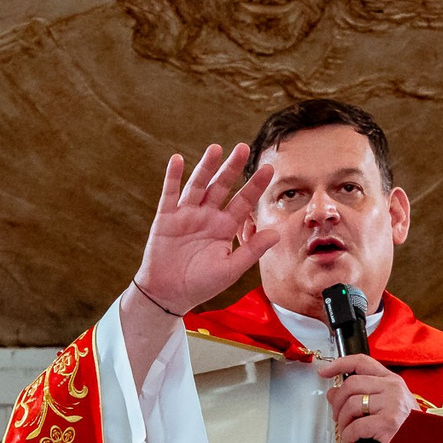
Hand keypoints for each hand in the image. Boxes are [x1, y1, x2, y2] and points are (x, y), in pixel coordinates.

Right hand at [133, 144, 282, 315]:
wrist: (168, 294)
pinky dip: (173, 177)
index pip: (243, 202)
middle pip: (222, 186)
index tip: (268, 169)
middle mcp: (207, 216)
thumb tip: (276, 234)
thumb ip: (252, 250)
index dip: (254, 186)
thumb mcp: (230, 269)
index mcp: (225, 227)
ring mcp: (186, 214)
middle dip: (232, 168)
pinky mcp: (166, 218)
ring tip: (216, 148)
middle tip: (243, 147)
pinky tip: (177, 160)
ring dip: (206, 167)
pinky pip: (170, 194)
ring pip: (198, 185)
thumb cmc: (201, 284)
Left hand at [325, 355, 417, 442]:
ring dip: (342, 421)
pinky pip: (356, 426)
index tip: (325, 371)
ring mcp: (392, 405)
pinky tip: (351, 441)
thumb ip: (364, 396)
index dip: (340, 364)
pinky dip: (348, 436)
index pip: (362, 362)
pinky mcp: (388, 423)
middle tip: (337, 416)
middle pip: (351, 384)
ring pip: (351, 405)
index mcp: (393, 381)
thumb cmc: (408, 429)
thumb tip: (333, 393)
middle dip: (337, 402)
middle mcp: (393, 388)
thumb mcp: (389, 406)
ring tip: (346, 432)